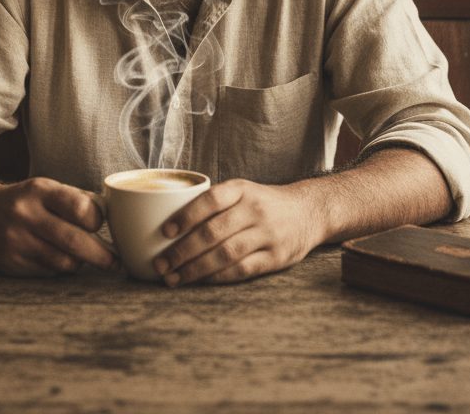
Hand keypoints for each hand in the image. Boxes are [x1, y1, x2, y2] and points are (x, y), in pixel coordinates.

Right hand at [0, 176, 116, 276]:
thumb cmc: (25, 200)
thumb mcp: (47, 189)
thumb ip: (78, 199)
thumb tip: (114, 215)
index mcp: (40, 190)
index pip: (80, 207)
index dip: (96, 219)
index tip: (100, 224)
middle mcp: (25, 214)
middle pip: (73, 241)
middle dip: (100, 255)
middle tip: (115, 261)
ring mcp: (16, 241)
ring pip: (62, 262)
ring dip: (78, 262)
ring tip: (82, 257)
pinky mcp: (9, 263)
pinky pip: (46, 273)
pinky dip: (59, 269)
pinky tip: (58, 260)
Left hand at [152, 179, 315, 285]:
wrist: (307, 212)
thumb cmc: (262, 203)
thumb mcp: (242, 190)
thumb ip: (214, 202)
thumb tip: (169, 222)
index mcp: (242, 189)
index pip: (210, 200)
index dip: (186, 216)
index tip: (165, 231)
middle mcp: (255, 210)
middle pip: (213, 232)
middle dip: (182, 251)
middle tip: (161, 264)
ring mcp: (267, 234)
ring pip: (225, 254)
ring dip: (196, 269)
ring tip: (174, 278)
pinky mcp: (275, 258)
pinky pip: (241, 270)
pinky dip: (217, 277)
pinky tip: (200, 281)